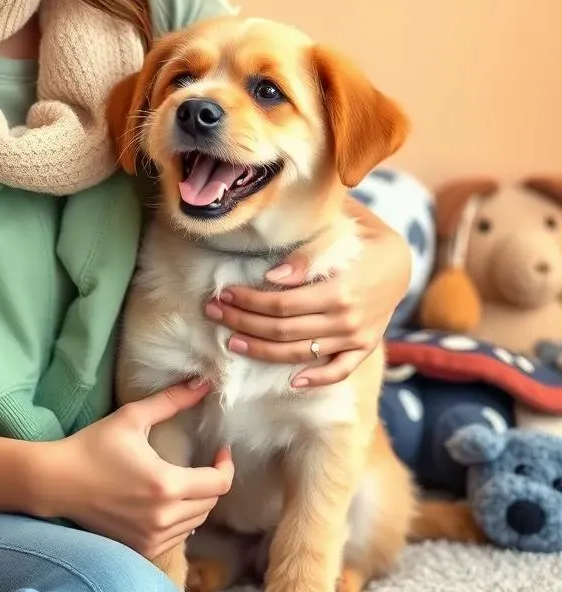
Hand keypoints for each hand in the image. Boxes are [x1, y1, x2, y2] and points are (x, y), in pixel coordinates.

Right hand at [37, 379, 233, 555]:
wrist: (58, 482)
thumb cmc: (93, 445)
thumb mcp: (132, 417)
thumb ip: (171, 401)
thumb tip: (203, 384)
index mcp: (166, 484)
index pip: (219, 484)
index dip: (226, 466)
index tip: (220, 450)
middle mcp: (164, 517)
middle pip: (210, 504)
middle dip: (212, 481)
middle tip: (203, 462)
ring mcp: (153, 537)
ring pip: (196, 522)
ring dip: (197, 501)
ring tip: (185, 481)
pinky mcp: (141, 548)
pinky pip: (177, 537)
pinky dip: (180, 520)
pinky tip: (167, 503)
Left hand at [204, 199, 410, 387]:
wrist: (402, 261)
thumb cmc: (362, 238)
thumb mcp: (339, 233)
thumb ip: (307, 253)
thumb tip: (273, 276)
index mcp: (339, 290)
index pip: (282, 304)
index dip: (248, 300)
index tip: (223, 292)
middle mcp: (347, 320)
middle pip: (283, 329)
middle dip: (242, 321)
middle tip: (213, 311)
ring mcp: (356, 338)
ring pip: (300, 352)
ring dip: (261, 349)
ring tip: (230, 341)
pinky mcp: (363, 349)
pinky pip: (338, 371)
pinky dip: (315, 379)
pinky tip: (289, 382)